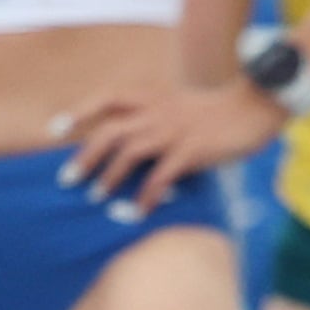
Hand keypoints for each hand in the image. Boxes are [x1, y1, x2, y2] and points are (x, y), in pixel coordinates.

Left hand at [52, 80, 277, 210]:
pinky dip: (146, 195)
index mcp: (153, 97)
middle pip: (110, 130)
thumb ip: (152, 118)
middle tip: (67, 180)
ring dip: (109, 177)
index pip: (108, 99)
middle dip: (85, 156)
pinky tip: (137, 212)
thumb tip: (125, 146)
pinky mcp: (193, 149)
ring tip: (96, 198)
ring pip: (130, 152)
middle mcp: (158, 111)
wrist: (254, 105)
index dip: (80, 112)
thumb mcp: (178, 106)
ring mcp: (175, 130)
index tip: (55, 129)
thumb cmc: (215, 111)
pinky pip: (162, 175)